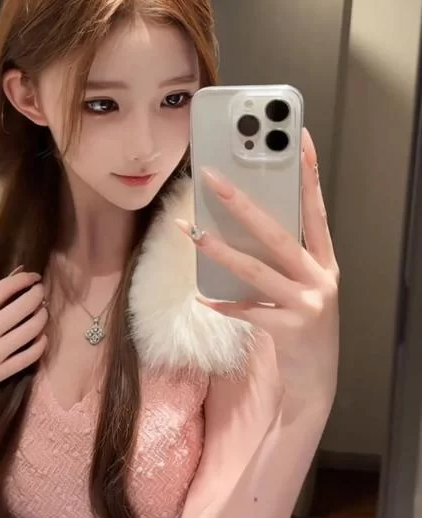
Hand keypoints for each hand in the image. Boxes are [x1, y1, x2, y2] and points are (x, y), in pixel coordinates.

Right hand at [0, 269, 48, 422]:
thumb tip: (16, 277)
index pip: (1, 290)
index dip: (22, 280)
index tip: (33, 277)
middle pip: (21, 308)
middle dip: (37, 295)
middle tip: (40, 291)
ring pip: (30, 330)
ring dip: (42, 317)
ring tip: (42, 311)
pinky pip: (29, 356)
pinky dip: (41, 343)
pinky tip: (41, 336)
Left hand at [177, 129, 338, 404]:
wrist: (316, 379)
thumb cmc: (304, 323)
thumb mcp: (303, 286)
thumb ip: (284, 259)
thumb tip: (241, 225)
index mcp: (325, 260)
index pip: (316, 209)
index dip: (308, 174)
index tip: (298, 138)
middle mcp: (321, 278)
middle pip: (279, 234)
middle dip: (243, 205)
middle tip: (213, 178)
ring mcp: (308, 304)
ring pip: (258, 271)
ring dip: (222, 251)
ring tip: (193, 232)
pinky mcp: (290, 330)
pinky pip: (248, 311)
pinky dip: (224, 304)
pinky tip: (204, 297)